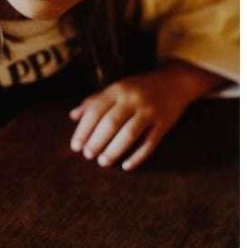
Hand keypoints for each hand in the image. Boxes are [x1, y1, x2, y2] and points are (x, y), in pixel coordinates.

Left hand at [69, 60, 226, 170]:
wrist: (174, 81)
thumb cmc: (139, 87)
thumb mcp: (117, 88)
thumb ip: (94, 101)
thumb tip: (72, 116)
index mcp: (118, 89)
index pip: (96, 110)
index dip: (84, 129)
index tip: (75, 146)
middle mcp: (132, 98)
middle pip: (111, 123)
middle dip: (96, 141)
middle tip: (88, 155)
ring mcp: (149, 111)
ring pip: (129, 134)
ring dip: (114, 150)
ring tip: (103, 162)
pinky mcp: (164, 123)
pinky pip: (150, 143)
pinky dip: (137, 156)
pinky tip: (126, 166)